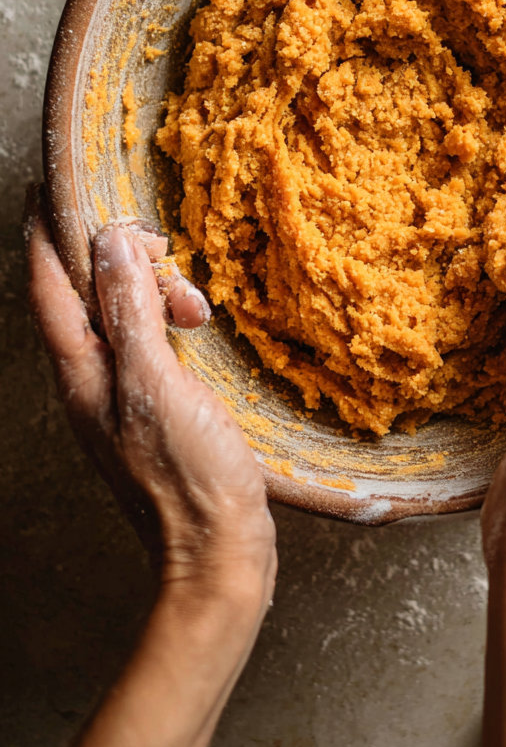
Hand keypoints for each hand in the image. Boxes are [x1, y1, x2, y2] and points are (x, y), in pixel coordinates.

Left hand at [25, 187, 276, 610]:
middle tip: (167, 257)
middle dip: (124, 263)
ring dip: (154, 294)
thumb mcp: (158, 383)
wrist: (216, 558)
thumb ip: (132, 311)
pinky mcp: (154, 409)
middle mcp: (91, 382)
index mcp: (82, 374)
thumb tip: (111, 241)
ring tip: (197, 310)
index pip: (48, 285)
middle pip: (88, 294)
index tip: (54, 187)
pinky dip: (168, 323)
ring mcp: (121, 397)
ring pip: (123, 317)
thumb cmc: (188, 480)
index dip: (47, 232)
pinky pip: (147, 342)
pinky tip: (197, 331)